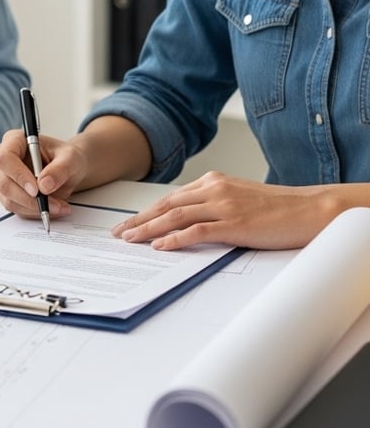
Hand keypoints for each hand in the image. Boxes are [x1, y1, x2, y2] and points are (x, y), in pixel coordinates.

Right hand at [0, 128, 84, 219]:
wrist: (68, 169)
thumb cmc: (66, 157)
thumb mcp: (70, 158)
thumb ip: (60, 168)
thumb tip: (44, 185)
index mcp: (14, 141)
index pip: (5, 158)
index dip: (18, 175)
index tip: (36, 189)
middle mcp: (4, 160)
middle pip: (5, 183)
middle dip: (29, 198)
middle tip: (54, 204)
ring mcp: (4, 179)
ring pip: (10, 200)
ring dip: (35, 208)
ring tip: (60, 206)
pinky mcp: (9, 196)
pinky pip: (17, 209)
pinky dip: (36, 212)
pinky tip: (53, 208)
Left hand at [111, 171, 338, 249]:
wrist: (309, 209)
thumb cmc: (276, 207)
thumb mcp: (237, 197)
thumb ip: (213, 203)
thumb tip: (188, 220)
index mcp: (212, 181)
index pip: (170, 197)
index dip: (146, 211)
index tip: (129, 222)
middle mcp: (213, 189)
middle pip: (166, 205)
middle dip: (139, 219)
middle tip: (119, 233)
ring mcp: (223, 205)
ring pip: (175, 216)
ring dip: (149, 228)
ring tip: (130, 239)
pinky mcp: (234, 223)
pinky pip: (196, 230)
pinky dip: (174, 238)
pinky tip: (159, 246)